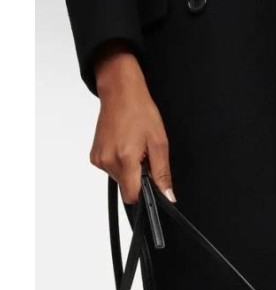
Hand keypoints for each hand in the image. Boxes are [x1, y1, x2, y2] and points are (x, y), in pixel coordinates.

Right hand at [90, 42, 175, 203]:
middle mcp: (107, 161)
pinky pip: (112, 170)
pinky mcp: (95, 156)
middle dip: (138, 178)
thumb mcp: (159, 144)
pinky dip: (121, 163)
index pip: (132, 196)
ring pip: (120, 180)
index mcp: (124, 159)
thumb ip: (162, 174)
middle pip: (127, 188)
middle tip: (144, 156)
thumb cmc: (140, 112)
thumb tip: (168, 196)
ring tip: (134, 148)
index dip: (145, 194)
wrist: (121, 93)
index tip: (151, 182)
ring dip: (130, 170)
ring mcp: (98, 159)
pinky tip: (125, 147)